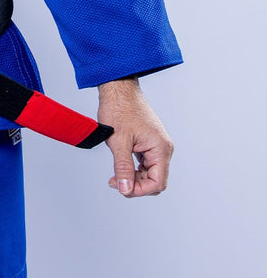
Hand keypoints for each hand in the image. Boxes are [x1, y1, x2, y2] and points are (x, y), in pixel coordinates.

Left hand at [97, 79, 173, 197]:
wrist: (118, 88)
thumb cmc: (119, 108)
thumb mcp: (118, 141)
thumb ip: (123, 168)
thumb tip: (125, 189)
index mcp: (161, 148)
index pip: (157, 182)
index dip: (140, 189)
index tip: (122, 188)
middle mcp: (163, 148)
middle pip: (155, 179)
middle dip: (136, 184)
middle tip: (115, 181)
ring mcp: (157, 144)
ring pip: (150, 172)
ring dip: (134, 177)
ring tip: (115, 174)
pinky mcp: (149, 142)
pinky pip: (146, 162)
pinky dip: (134, 168)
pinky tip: (121, 165)